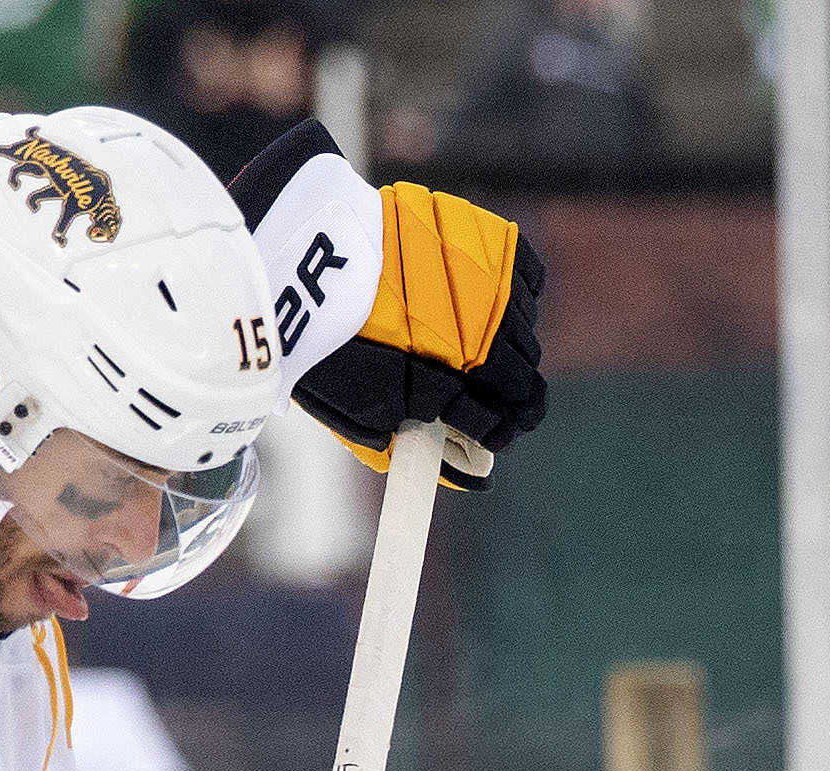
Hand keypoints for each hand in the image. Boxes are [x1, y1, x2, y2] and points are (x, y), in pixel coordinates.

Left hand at [227, 122, 545, 488]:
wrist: (303, 254)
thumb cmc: (325, 342)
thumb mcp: (359, 413)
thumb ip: (411, 445)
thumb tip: (463, 472)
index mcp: (450, 383)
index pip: (506, 419)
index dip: (500, 431)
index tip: (491, 434)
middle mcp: (479, 336)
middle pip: (525, 378)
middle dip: (509, 392)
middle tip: (485, 390)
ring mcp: (488, 285)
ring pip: (526, 328)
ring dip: (508, 341)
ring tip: (473, 337)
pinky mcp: (487, 240)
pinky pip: (526, 277)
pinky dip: (515, 292)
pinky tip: (485, 298)